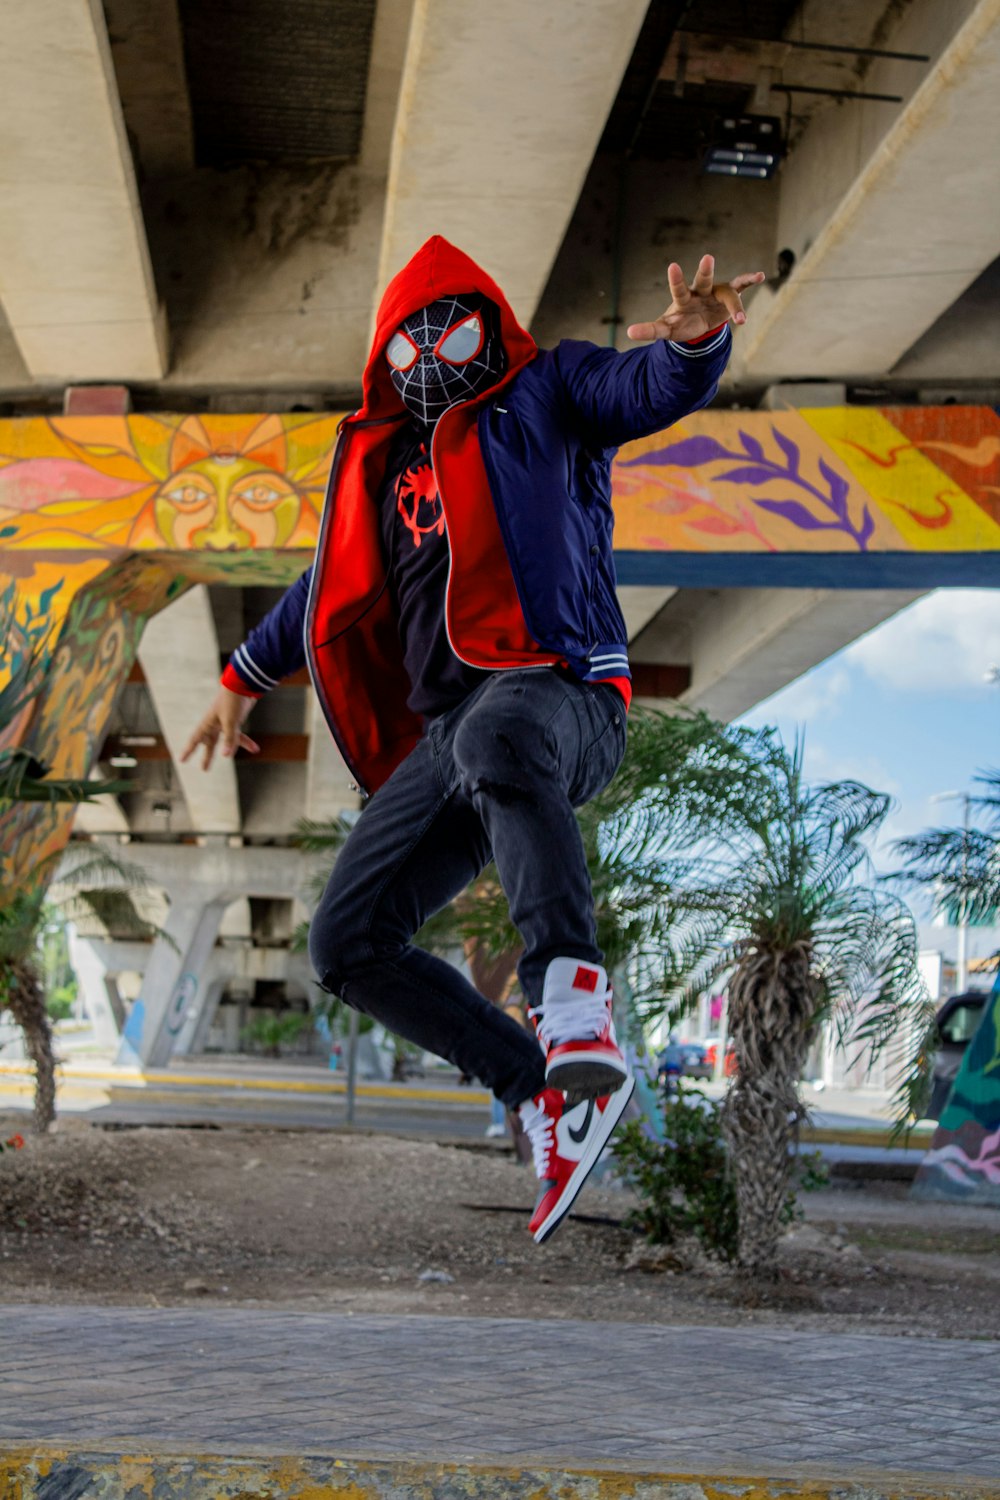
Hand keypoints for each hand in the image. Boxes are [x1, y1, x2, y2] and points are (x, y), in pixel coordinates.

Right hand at [180, 686, 259, 769]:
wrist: (244, 685)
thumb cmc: (233, 701)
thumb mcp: (231, 722)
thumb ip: (229, 739)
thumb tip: (226, 756)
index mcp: (208, 724)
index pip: (195, 740)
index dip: (188, 750)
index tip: (181, 760)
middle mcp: (215, 724)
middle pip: (210, 744)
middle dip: (207, 756)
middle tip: (204, 769)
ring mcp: (226, 723)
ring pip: (226, 741)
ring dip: (228, 750)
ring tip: (226, 759)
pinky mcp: (236, 721)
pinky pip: (239, 735)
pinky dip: (246, 742)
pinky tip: (255, 749)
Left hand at [627, 255, 764, 343]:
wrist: (696, 324)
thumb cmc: (680, 324)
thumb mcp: (665, 329)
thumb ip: (650, 330)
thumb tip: (628, 332)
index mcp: (683, 298)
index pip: (678, 288)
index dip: (676, 279)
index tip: (672, 266)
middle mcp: (700, 291)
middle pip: (703, 280)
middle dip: (705, 271)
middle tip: (707, 258)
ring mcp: (715, 293)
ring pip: (726, 290)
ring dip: (735, 298)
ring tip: (744, 306)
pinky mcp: (728, 297)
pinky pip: (741, 288)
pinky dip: (750, 281)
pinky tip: (760, 276)